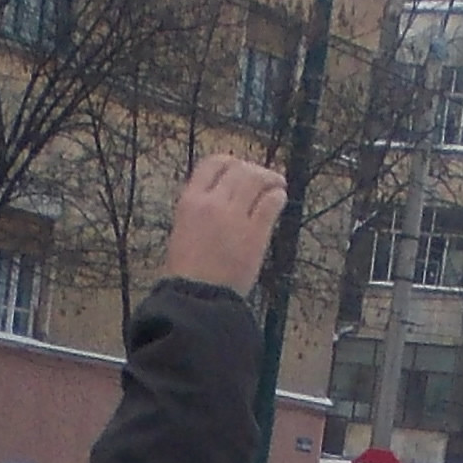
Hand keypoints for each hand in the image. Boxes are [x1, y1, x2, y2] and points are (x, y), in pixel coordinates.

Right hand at [162, 155, 289, 293]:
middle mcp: (213, 203)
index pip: (212, 164)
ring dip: (270, 179)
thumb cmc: (187, 274)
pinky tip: (279, 200)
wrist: (197, 300)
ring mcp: (235, 217)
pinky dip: (278, 197)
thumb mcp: (182, 232)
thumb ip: (200, 211)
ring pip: (257, 180)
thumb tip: (219, 199)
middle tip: (263, 178)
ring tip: (278, 184)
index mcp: (190, 202)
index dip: (229, 162)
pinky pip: (270, 203)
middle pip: (239, 169)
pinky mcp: (256, 233)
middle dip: (253, 170)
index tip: (237, 168)